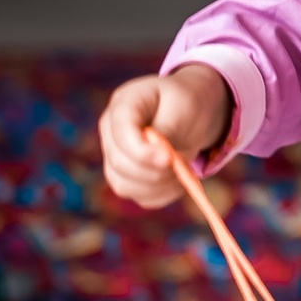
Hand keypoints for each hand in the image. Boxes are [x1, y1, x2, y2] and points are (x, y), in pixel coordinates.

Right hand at [98, 63, 232, 207]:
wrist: (189, 113)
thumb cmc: (186, 103)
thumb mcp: (184, 105)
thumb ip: (169, 128)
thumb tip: (160, 157)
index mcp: (123, 104)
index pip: (121, 131)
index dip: (141, 151)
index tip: (169, 159)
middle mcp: (111, 133)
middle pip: (120, 162)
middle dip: (155, 171)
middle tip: (184, 163)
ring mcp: (115, 157)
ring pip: (125, 186)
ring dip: (159, 186)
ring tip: (184, 171)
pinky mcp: (127, 178)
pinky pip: (140, 197)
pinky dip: (163, 194)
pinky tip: (179, 181)